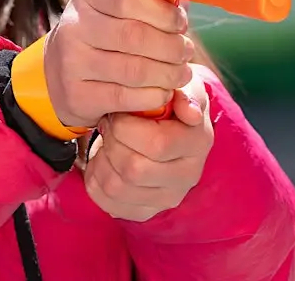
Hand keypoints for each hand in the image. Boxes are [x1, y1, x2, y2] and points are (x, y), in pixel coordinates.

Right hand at [44, 0, 193, 127]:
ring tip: (180, 73)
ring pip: (135, 70)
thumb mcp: (114, 8)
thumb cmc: (102, 34)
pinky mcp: (76, 95)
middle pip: (136, 36)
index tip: (180, 23)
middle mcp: (74, 27)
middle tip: (185, 52)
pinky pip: (126, 97)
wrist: (61, 70)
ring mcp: (72, 62)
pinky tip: (163, 91)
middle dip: (172, 47)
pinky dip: (154, 95)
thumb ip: (146, 3)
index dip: (163, 13)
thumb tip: (182, 5)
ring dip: (168, 74)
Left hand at [83, 66, 213, 221]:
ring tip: (106, 141)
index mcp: (198, 141)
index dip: (125, 127)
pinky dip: (96, 180)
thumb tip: (189, 111)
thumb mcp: (177, 84)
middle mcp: (188, 175)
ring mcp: (168, 197)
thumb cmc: (166, 98)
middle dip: (111, 142)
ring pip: (117, 188)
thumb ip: (184, 92)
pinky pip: (109, 204)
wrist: (163, 120)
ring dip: (101, 160)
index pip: (157, 145)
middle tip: (108, 124)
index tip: (117, 112)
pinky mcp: (146, 210)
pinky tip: (103, 161)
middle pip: (134, 169)